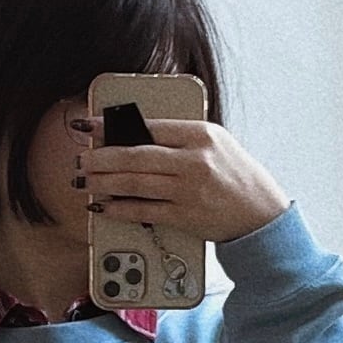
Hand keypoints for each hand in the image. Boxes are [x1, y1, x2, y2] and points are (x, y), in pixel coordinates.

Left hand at [72, 112, 290, 243]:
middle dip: (101, 157)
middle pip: (135, 156)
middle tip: (81, 158)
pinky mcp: (185, 217)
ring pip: (135, 183)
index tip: (89, 126)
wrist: (261, 214)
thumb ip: (178, 138)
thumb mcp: (214, 143)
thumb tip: (132, 136)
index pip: (147, 126)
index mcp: (201, 134)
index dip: (112, 126)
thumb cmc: (234, 175)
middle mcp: (194, 161)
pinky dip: (119, 209)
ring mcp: (189, 190)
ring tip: (84, 180)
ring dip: (103, 182)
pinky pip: (143, 211)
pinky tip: (102, 206)